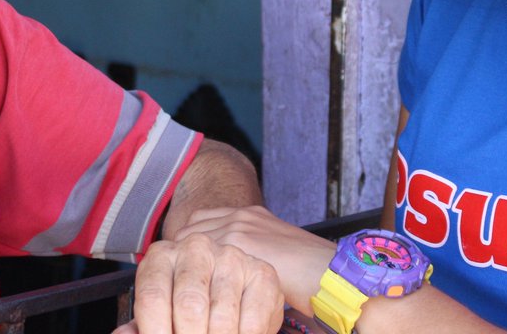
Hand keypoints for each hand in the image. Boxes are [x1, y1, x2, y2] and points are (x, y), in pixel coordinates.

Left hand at [112, 232, 283, 333]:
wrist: (234, 291)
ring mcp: (231, 256)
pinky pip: (251, 322)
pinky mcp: (262, 272)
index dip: (154, 332)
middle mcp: (196, 247)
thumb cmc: (188, 307)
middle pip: (189, 306)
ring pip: (221, 319)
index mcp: (162, 256)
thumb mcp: (161, 315)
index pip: (151, 297)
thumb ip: (143, 326)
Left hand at [175, 206, 335, 314]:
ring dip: (184, 264)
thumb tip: (219, 275)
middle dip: (180, 254)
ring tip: (182, 288)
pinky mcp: (243, 240)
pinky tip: (195, 291)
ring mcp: (241, 225)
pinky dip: (196, 273)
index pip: (198, 221)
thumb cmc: (304, 274)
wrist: (330, 274)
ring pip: (192, 242)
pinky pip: (205, 254)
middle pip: (190, 230)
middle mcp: (241, 215)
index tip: (182, 265)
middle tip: (177, 280)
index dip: (187, 244)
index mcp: (247, 215)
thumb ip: (244, 255)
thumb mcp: (270, 255)